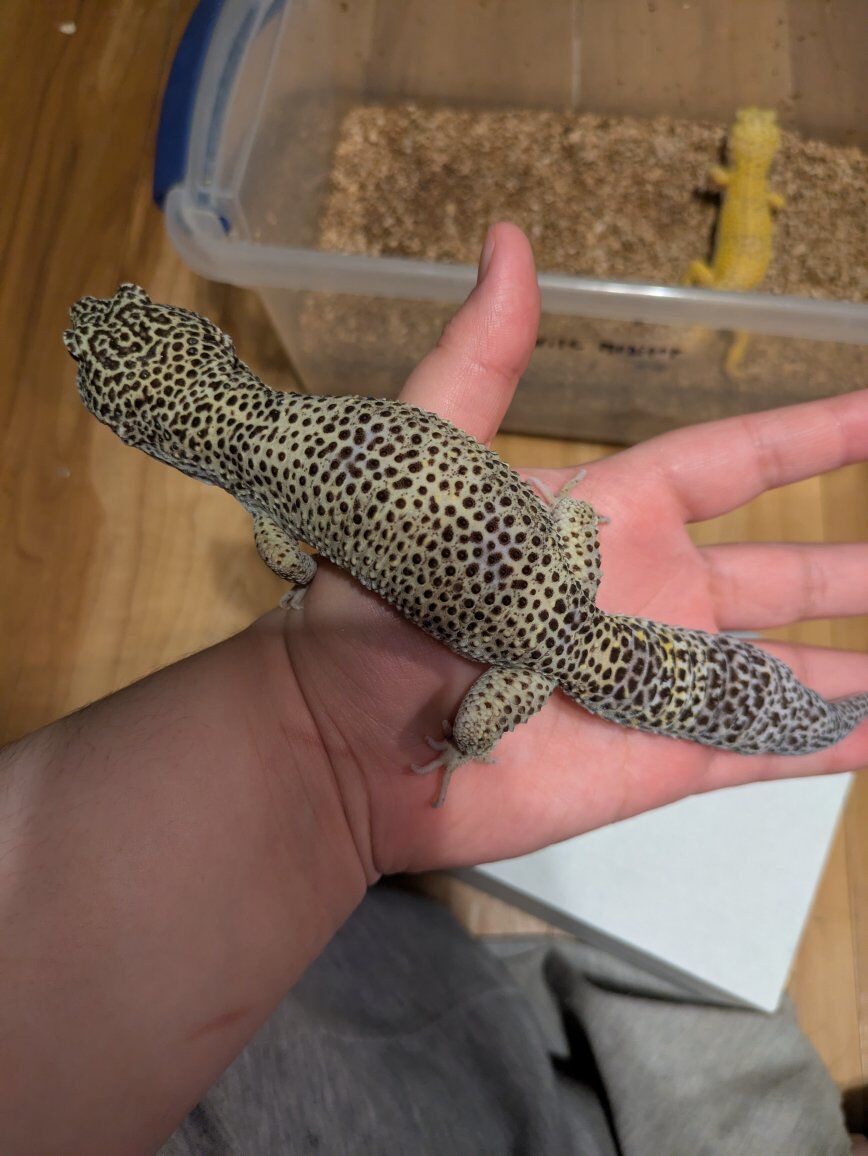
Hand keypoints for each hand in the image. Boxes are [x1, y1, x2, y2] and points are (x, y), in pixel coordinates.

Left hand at [281, 222, 867, 875]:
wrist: (343, 744)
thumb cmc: (374, 605)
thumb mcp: (423, 468)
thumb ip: (477, 366)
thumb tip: (508, 239)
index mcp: (609, 519)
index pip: (732, 463)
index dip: (811, 435)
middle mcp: (651, 596)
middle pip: (784, 569)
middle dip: (860, 562)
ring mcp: (660, 682)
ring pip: (790, 665)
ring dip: (863, 656)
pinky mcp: (661, 758)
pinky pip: (767, 749)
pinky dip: (833, 742)